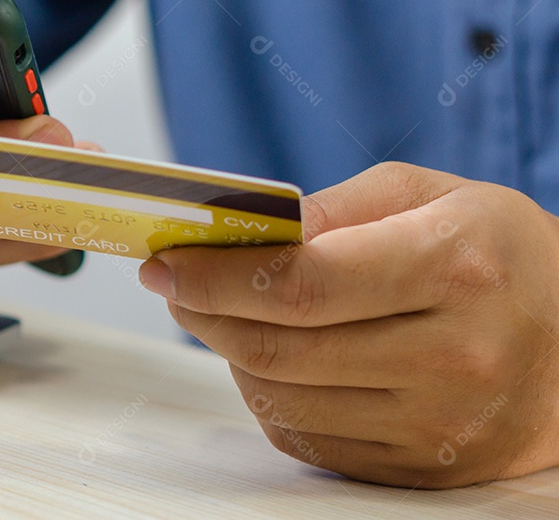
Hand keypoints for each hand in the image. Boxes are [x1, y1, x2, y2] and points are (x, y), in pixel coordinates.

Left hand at [139, 162, 558, 487]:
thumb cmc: (497, 256)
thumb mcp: (430, 195)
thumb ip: (337, 207)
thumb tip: (249, 230)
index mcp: (456, 268)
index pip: (304, 285)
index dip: (217, 275)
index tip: (167, 261)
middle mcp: (453, 356)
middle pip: (281, 347)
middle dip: (204, 311)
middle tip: (172, 283)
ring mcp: (437, 425)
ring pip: (281, 398)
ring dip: (230, 352)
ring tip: (227, 313)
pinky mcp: (420, 469)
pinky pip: (304, 438)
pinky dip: (269, 394)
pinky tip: (275, 356)